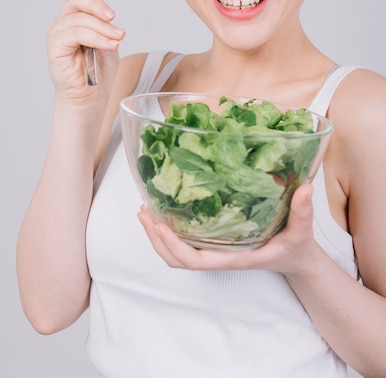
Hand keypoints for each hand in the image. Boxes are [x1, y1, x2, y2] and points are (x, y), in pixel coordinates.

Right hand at [47, 0, 125, 98]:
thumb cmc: (98, 70)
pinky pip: (76, 34)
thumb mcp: (109, 40)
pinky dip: (97, 38)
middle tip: (112, 17)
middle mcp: (64, 22)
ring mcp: (58, 34)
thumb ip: (105, 23)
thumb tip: (105, 11)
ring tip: (117, 38)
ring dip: (103, 27)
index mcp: (75, 16)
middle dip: (97, 5)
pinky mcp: (55, 47)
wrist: (90, 96)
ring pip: (80, 18)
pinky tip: (110, 44)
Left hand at [138, 183, 315, 274]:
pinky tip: (163, 213)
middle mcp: (220, 256)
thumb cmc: (295, 247)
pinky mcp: (214, 244)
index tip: (160, 225)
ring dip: (156, 237)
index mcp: (234, 257)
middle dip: (156, 239)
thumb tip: (305, 188)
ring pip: (176, 256)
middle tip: (144, 211)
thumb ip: (303, 211)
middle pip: (177, 260)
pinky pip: (184, 246)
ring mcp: (215, 252)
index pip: (197, 260)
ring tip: (144, 211)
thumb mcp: (301, 230)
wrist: (296, 258)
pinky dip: (168, 233)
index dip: (175, 247)